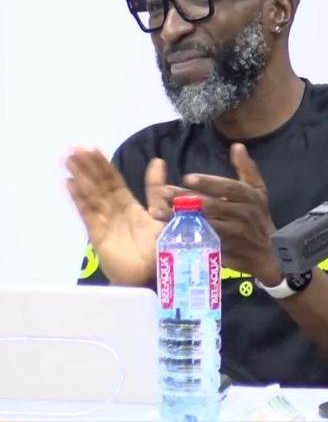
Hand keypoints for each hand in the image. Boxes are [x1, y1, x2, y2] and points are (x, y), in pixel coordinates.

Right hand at [65, 149, 168, 285]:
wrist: (157, 276)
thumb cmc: (163, 248)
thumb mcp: (163, 213)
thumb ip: (156, 189)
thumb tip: (157, 160)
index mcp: (131, 207)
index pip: (114, 181)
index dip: (103, 165)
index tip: (93, 148)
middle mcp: (116, 212)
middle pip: (98, 185)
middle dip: (87, 166)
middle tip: (74, 146)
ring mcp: (105, 223)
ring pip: (91, 195)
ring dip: (80, 177)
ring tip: (68, 158)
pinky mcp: (98, 236)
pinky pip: (88, 213)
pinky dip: (79, 198)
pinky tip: (69, 183)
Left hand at [163, 144, 281, 284]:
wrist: (268, 253)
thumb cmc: (259, 217)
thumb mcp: (258, 191)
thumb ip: (246, 169)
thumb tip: (237, 146)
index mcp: (251, 197)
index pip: (228, 188)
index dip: (208, 182)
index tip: (187, 177)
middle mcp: (244, 215)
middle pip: (213, 205)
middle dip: (187, 199)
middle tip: (164, 193)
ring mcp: (235, 235)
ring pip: (205, 224)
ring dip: (179, 218)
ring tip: (158, 212)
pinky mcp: (226, 250)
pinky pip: (204, 242)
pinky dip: (186, 237)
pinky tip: (168, 232)